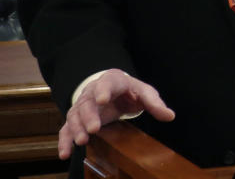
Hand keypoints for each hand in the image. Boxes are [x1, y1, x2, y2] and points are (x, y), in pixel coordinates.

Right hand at [58, 69, 174, 159]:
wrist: (116, 92)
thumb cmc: (131, 91)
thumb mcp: (145, 93)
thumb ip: (156, 104)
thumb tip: (170, 116)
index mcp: (113, 81)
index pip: (107, 82)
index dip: (103, 90)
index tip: (102, 100)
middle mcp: (93, 92)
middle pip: (88, 102)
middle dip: (89, 115)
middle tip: (94, 129)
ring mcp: (83, 105)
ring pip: (75, 115)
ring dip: (77, 128)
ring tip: (81, 141)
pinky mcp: (78, 119)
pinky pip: (67, 128)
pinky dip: (65, 140)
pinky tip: (65, 153)